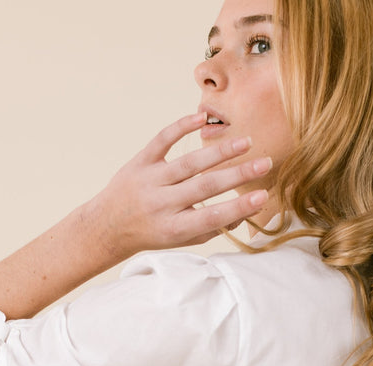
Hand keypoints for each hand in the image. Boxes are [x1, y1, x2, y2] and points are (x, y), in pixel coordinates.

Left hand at [90, 112, 271, 258]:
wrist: (108, 227)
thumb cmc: (153, 234)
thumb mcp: (181, 240)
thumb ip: (212, 228)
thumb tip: (243, 213)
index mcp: (174, 228)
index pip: (211, 217)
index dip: (238, 207)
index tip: (262, 197)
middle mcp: (161, 204)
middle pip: (204, 187)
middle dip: (237, 175)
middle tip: (265, 164)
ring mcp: (150, 181)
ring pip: (188, 163)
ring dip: (219, 151)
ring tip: (245, 142)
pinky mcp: (140, 162)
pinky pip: (162, 140)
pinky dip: (181, 127)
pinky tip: (202, 118)